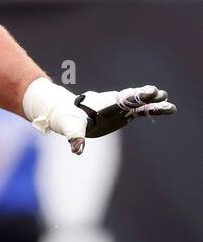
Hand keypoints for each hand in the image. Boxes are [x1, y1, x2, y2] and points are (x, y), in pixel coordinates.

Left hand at [23, 77, 175, 154]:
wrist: (70, 113)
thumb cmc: (70, 119)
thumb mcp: (71, 128)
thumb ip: (75, 137)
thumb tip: (77, 150)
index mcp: (105, 103)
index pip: (123, 99)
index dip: (135, 97)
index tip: (148, 91)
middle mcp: (115, 103)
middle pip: (134, 99)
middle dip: (145, 97)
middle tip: (160, 93)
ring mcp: (121, 107)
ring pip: (141, 105)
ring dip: (155, 105)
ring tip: (171, 106)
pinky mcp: (125, 113)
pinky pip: (142, 111)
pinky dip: (153, 110)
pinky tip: (168, 109)